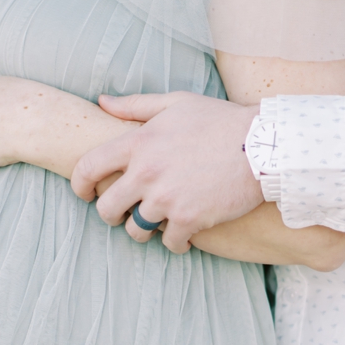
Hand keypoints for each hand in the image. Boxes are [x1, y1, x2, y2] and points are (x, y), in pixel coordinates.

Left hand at [71, 92, 262, 253]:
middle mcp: (146, 173)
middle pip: (107, 208)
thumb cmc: (221, 121)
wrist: (264, 145)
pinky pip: (170, 243)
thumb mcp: (176, 103)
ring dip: (143, 230)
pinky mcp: (190, 220)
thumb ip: (135, 106)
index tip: (85, 194)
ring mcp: (166, 199)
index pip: (88, 167)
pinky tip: (183, 237)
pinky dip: (175, 243)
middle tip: (121, 215)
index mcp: (139, 143)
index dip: (80, 184)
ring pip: (136, 230)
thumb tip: (101, 101)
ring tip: (156, 225)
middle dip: (110, 215)